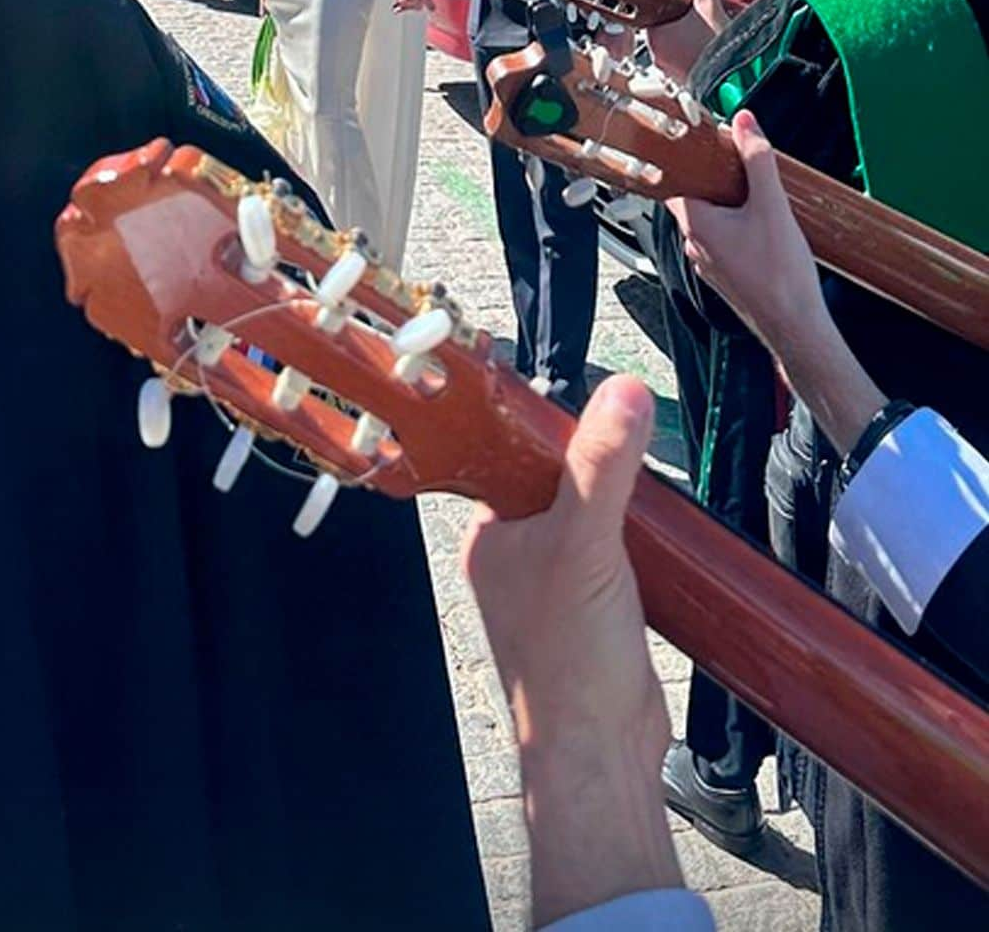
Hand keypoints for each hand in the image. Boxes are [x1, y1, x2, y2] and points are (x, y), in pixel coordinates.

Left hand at [464, 376, 680, 925]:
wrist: (600, 753)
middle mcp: (514, 558)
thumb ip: (603, 464)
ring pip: (591, 518)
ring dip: (623, 509)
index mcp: (490, 536)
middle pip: (560, 482)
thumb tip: (621, 394)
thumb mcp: (587, 542)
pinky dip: (639, 545)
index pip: (515, 455)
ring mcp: (553, 586)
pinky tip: (658, 544)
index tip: (596, 406)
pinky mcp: (594, 610)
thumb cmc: (569, 663)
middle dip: (600, 469)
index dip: (556, 430)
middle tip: (634, 452)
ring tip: (648, 503)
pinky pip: (616, 555)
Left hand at [646, 0, 726, 82]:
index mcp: (655, 36)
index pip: (657, 9)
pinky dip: (703, 50)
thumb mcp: (710, 6)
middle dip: (691, 17)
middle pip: (672, 25)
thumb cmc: (715, 50)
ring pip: (683, 43)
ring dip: (698, 34)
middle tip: (709, 13)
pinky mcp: (687, 81)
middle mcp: (658, 56)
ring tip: (716, 30)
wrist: (733, 82)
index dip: (676, 1)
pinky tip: (718, 46)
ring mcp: (672, 71)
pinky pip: (692, 58)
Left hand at [668, 111, 884, 450]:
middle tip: (743, 163)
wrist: (796, 327)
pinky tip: (767, 226)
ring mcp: (710, 263)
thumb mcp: (772, 204)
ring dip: (732, 205)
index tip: (706, 144)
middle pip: (696, 198)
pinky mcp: (728, 276)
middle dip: (719, 179)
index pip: (675, 180)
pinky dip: (741, 228)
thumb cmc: (780, 274)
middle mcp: (695, 244)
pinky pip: (727, 242)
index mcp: (695, 223)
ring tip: (761, 193)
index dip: (689, 159)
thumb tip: (745, 123)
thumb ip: (757, 159)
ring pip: (713, 221)